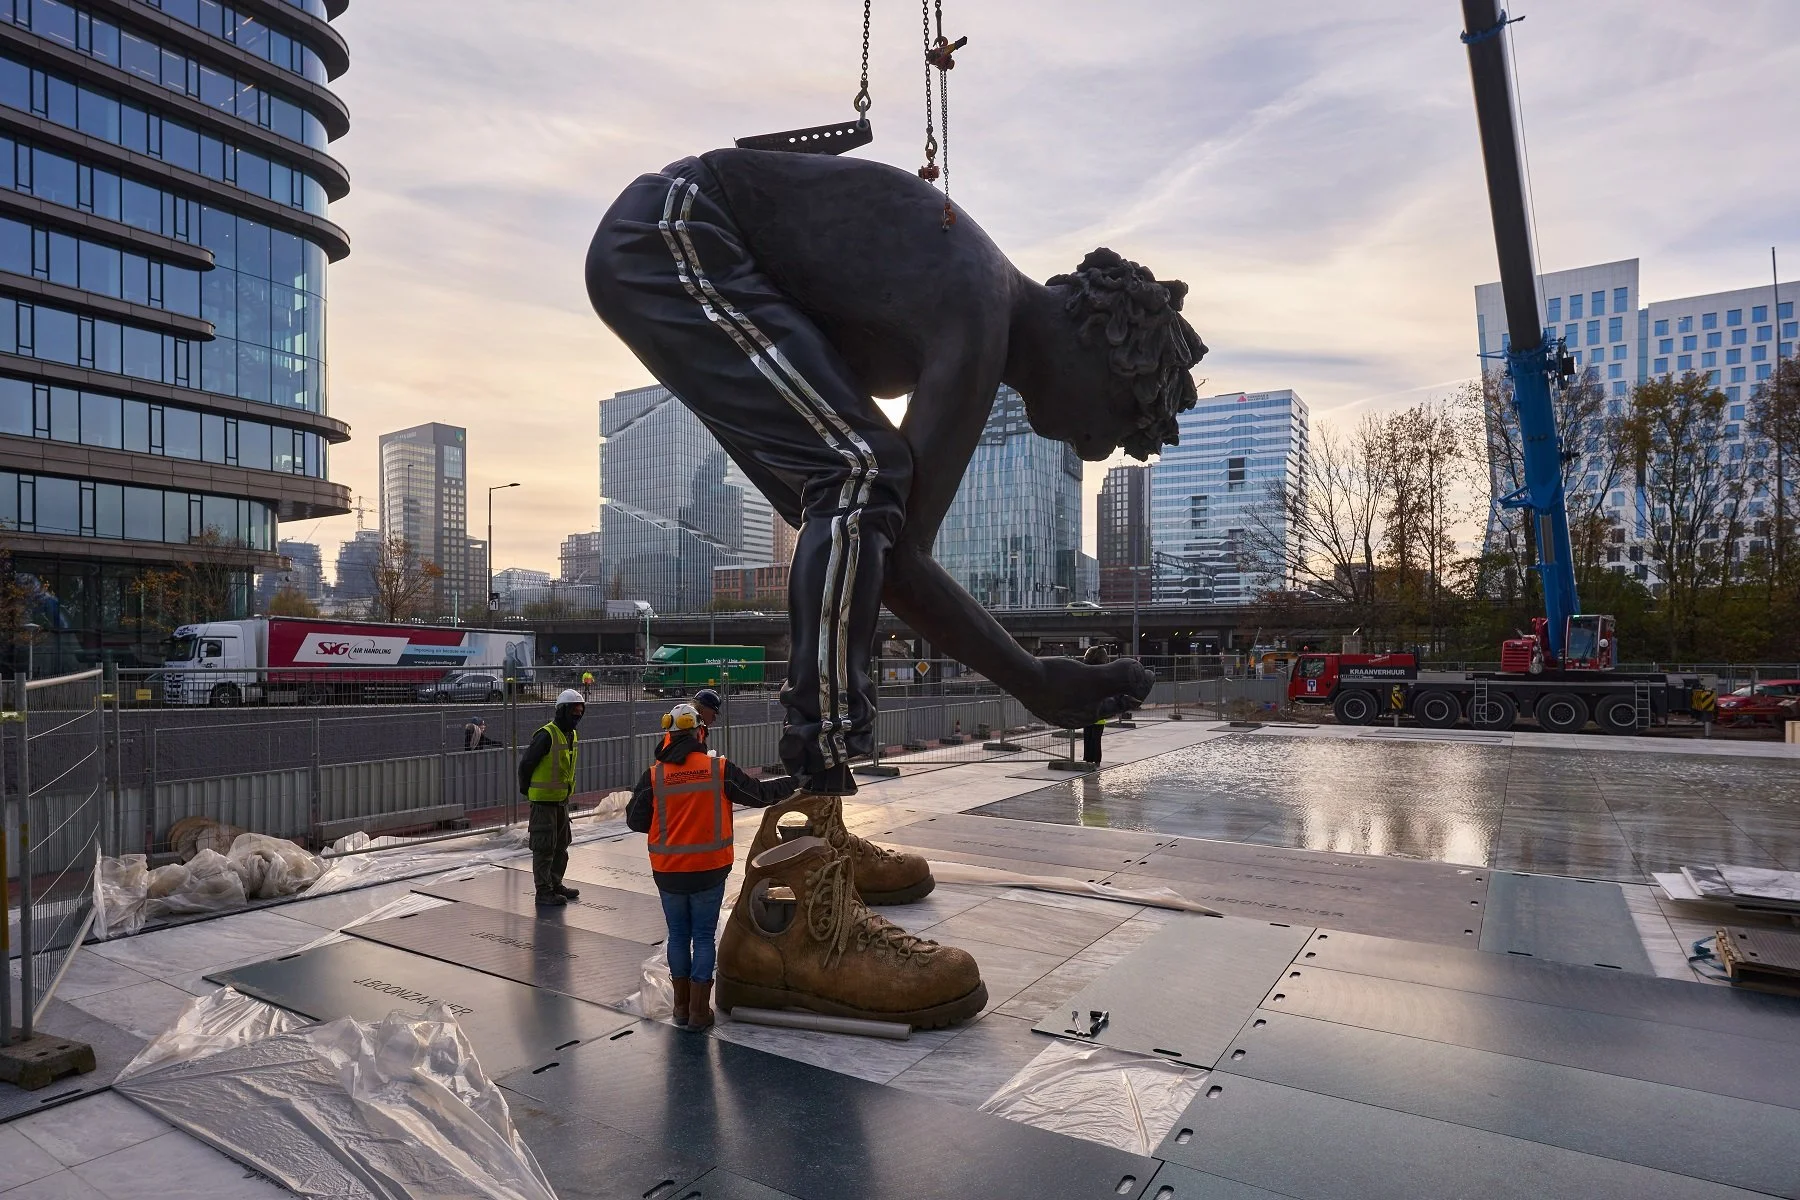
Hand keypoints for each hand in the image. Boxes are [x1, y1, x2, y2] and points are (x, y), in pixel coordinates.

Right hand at [1024, 657, 1152, 728]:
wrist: (1020, 676)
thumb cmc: (1057, 680)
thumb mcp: (1095, 677)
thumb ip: (1120, 676)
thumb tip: (1141, 674)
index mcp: (1090, 716)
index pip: (1122, 702)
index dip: (1138, 687)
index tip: (1148, 673)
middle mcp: (1075, 715)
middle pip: (1105, 694)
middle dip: (1115, 677)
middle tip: (1123, 662)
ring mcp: (1060, 707)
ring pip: (1088, 687)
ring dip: (1096, 671)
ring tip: (1097, 656)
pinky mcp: (1047, 695)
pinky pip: (1071, 683)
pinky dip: (1079, 671)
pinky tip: (1079, 660)